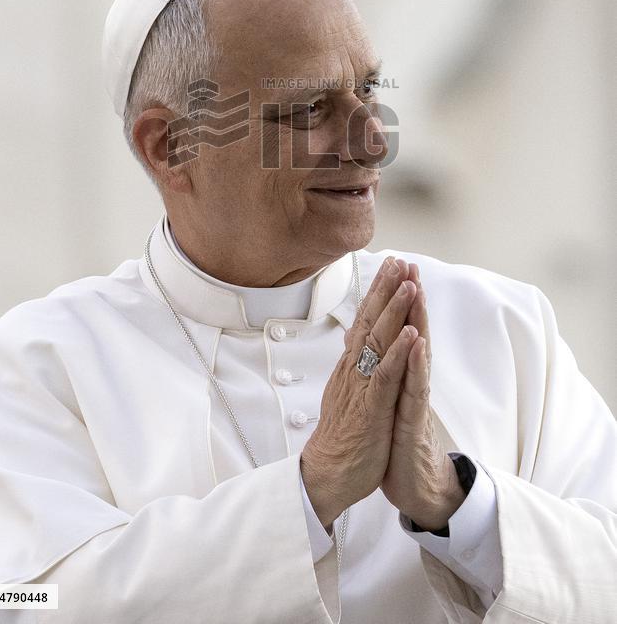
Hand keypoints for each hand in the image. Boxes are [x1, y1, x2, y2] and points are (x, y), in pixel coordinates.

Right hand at [300, 256, 419, 527]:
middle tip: (399, 260)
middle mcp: (353, 370)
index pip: (365, 321)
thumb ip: (354, 366)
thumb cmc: (341, 438)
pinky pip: (385, 376)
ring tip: (409, 283)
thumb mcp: (348, 393)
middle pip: (370, 321)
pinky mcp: (370, 408)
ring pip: (378, 341)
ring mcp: (361, 387)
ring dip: (394, 310)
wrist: (327, 476)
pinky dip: (398, 353)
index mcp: (351, 367)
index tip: (392, 267)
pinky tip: (410, 334)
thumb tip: (355, 340)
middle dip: (386, 289)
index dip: (379, 293)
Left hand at [380, 264, 465, 529]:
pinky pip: (415, 391)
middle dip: (410, 300)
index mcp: (398, 377)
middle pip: (411, 334)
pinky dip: (416, 365)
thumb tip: (374, 346)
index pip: (398, 332)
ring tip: (417, 291)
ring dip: (417, 321)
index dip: (396, 301)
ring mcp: (413, 402)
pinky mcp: (413, 424)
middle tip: (410, 265)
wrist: (415, 487)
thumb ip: (385, 372)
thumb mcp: (386, 402)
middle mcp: (408, 383)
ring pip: (417, 355)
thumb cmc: (397, 444)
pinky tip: (419, 343)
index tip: (394, 268)